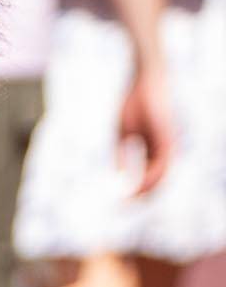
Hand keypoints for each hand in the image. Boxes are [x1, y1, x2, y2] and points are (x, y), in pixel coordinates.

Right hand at [118, 57, 176, 200]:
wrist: (146, 79)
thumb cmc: (134, 102)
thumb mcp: (123, 134)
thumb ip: (122, 156)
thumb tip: (119, 178)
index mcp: (155, 150)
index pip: (148, 178)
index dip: (134, 191)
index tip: (118, 201)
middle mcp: (165, 151)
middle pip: (156, 183)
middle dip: (139, 197)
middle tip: (122, 207)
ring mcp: (168, 146)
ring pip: (160, 179)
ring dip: (144, 193)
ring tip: (127, 201)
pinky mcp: (167, 140)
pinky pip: (161, 166)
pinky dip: (148, 179)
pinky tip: (135, 186)